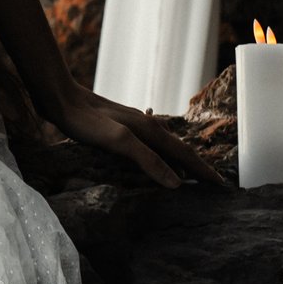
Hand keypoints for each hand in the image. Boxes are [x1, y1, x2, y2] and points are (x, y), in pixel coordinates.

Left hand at [41, 79, 224, 188]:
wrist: (61, 99)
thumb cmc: (86, 121)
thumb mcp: (118, 141)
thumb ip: (146, 160)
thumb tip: (176, 182)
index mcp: (151, 131)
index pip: (185, 154)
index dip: (202, 171)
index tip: (221, 185)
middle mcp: (148, 126)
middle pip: (179, 149)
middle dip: (197, 167)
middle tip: (212, 183)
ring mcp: (135, 125)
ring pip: (166, 146)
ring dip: (180, 161)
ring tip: (190, 175)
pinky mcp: (122, 127)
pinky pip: (151, 144)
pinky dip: (161, 155)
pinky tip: (156, 159)